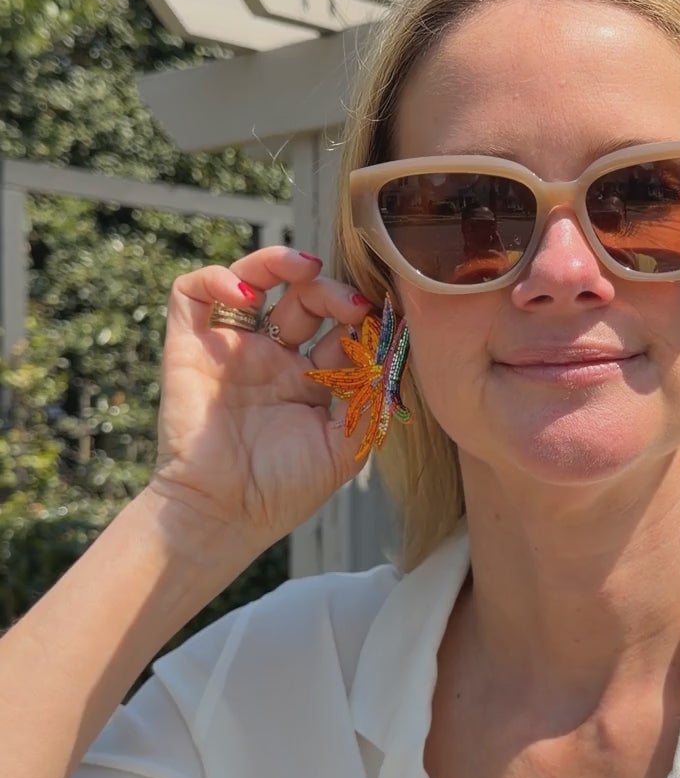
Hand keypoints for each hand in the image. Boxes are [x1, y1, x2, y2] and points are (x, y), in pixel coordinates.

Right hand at [147, 245, 379, 547]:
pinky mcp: (189, 347)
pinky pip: (193, 294)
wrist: (224, 515)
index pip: (339, 329)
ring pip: (251, 279)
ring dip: (278, 262)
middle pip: (303, 298)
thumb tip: (392, 354)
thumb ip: (371, 401)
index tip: (386, 318)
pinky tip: (246, 296)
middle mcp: (271, 359)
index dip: (363, 317)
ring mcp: (231, 350)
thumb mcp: (344, 447)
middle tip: (353, 305)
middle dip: (332, 292)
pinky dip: (216, 279)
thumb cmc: (282, 491)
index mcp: (309, 381)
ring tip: (305, 268)